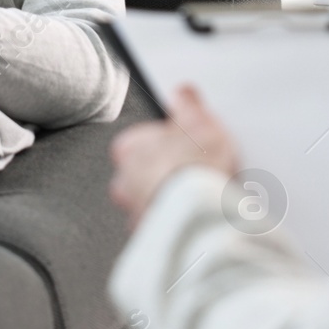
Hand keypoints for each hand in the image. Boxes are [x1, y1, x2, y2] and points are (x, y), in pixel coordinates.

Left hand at [110, 86, 238, 229]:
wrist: (198, 215)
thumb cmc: (193, 168)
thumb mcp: (198, 121)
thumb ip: (186, 104)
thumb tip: (181, 93)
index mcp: (128, 148)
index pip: (142, 139)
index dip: (169, 140)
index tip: (188, 141)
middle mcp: (124, 181)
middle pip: (147, 172)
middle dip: (169, 171)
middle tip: (199, 169)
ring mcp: (136, 210)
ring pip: (155, 199)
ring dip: (174, 197)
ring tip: (204, 194)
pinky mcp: (152, 235)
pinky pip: (167, 223)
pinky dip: (181, 219)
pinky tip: (200, 215)